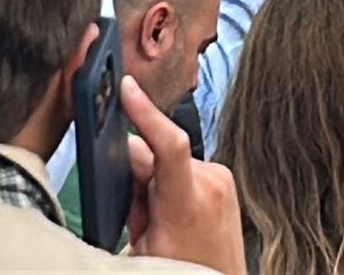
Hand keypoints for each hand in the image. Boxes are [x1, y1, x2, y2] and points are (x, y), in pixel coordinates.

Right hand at [121, 77, 243, 273]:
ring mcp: (220, 178)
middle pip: (153, 152)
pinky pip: (183, 164)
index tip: (126, 87)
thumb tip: (119, 163)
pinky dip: (170, 182)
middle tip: (140, 216)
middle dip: (135, 177)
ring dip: (153, 182)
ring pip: (165, 158)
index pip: (169, 142)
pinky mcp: (223, 177)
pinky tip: (172, 211)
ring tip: (160, 220)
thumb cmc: (183, 273)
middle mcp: (210, 183)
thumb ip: (129, 201)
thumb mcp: (141, 246)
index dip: (145, 111)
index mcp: (187, 202)